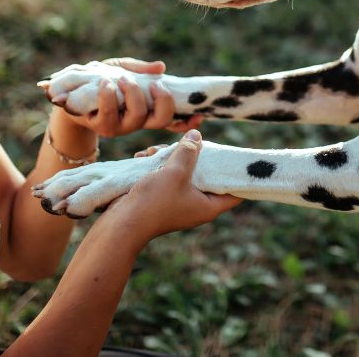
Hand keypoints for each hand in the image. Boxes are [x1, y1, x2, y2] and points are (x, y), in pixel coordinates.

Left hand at [49, 58, 201, 136]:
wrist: (67, 93)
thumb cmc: (99, 81)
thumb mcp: (121, 69)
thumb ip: (140, 69)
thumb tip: (161, 67)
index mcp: (146, 109)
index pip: (172, 119)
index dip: (187, 123)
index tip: (200, 116)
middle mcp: (137, 121)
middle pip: (160, 119)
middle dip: (162, 100)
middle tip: (155, 84)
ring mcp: (120, 126)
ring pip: (137, 116)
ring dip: (133, 94)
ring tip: (121, 78)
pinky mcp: (100, 126)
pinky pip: (109, 114)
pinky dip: (109, 95)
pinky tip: (105, 82)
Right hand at [108, 130, 240, 239]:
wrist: (121, 223)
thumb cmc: (154, 201)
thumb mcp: (176, 172)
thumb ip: (189, 151)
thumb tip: (197, 135)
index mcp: (209, 206)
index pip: (235, 189)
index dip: (237, 172)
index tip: (236, 154)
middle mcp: (197, 205)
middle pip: (207, 174)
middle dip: (194, 155)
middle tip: (185, 143)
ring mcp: (179, 201)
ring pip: (183, 171)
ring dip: (169, 157)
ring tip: (155, 151)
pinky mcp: (162, 197)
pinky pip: (167, 176)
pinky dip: (157, 165)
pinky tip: (144, 157)